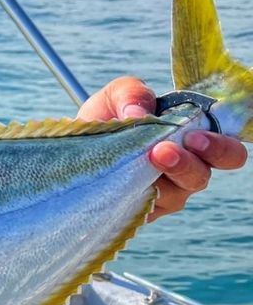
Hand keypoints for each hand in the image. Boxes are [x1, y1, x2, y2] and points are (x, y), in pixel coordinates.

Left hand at [78, 76, 247, 220]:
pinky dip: (132, 193)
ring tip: (138, 160)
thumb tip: (141, 114)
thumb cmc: (110, 117)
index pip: (228, 153)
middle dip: (187, 165)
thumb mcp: (116, 95)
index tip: (193, 136)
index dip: (221, 148)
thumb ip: (133, 94)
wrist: (76, 145)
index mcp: (193, 142)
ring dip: (154, 179)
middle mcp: (186, 171)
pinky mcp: (139, 210)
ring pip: (173, 195)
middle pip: (202, 177)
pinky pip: (143, 209)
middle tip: (163, 151)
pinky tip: (120, 182)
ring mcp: (163, 194)